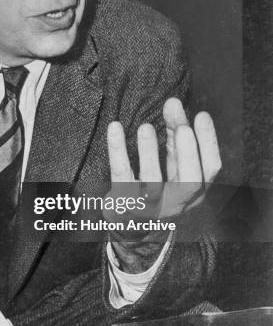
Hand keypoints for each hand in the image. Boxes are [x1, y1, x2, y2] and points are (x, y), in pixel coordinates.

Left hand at [107, 97, 220, 218]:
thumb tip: (173, 102)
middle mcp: (177, 202)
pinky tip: (115, 128)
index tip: (201, 115)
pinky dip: (118, 152)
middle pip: (189, 181)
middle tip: (182, 127)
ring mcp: (150, 206)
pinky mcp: (124, 203)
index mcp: (195, 190)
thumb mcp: (172, 162)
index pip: (210, 168)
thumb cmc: (157, 185)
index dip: (208, 142)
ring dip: (150, 154)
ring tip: (146, 127)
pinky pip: (121, 177)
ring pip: (153, 184)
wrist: (131, 223)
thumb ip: (175, 133)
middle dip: (188, 152)